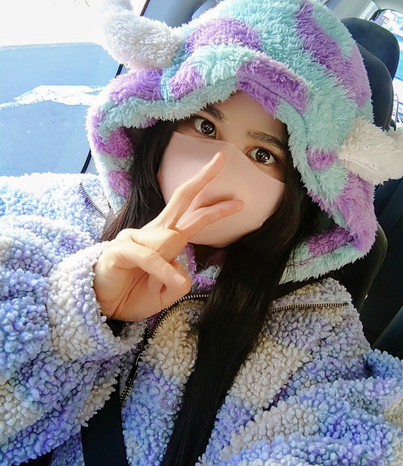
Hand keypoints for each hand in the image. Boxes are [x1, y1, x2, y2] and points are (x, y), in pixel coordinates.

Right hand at [93, 152, 242, 321]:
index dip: (214, 209)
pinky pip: (150, 257)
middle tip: (221, 160)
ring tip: (157, 287)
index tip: (238, 202)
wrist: (102, 306)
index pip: (193, 218)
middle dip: (202, 180)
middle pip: (180, 199)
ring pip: (169, 240)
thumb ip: (178, 282)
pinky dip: (162, 270)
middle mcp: (152, 233)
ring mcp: (135, 237)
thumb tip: (180, 268)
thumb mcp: (165, 294)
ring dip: (169, 269)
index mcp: (165, 241)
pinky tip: (165, 281)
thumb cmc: (133, 294)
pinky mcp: (121, 248)